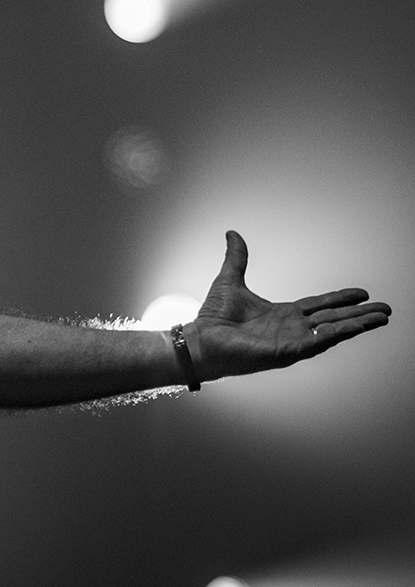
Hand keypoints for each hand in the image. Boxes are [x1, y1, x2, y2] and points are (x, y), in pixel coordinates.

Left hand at [189, 230, 391, 379]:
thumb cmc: (212, 318)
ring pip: (333, 331)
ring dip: (358, 324)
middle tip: (385, 310)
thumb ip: (237, 258)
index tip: (362, 293)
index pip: (320, 305)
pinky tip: (355, 327)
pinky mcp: (287, 352)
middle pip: (334, 318)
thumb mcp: (230, 280)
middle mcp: (291, 329)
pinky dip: (338, 334)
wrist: (200, 340)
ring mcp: (291, 341)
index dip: (341, 299)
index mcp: (282, 314)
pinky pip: (318, 343)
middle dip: (360, 314)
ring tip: (381, 318)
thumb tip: (232, 234)